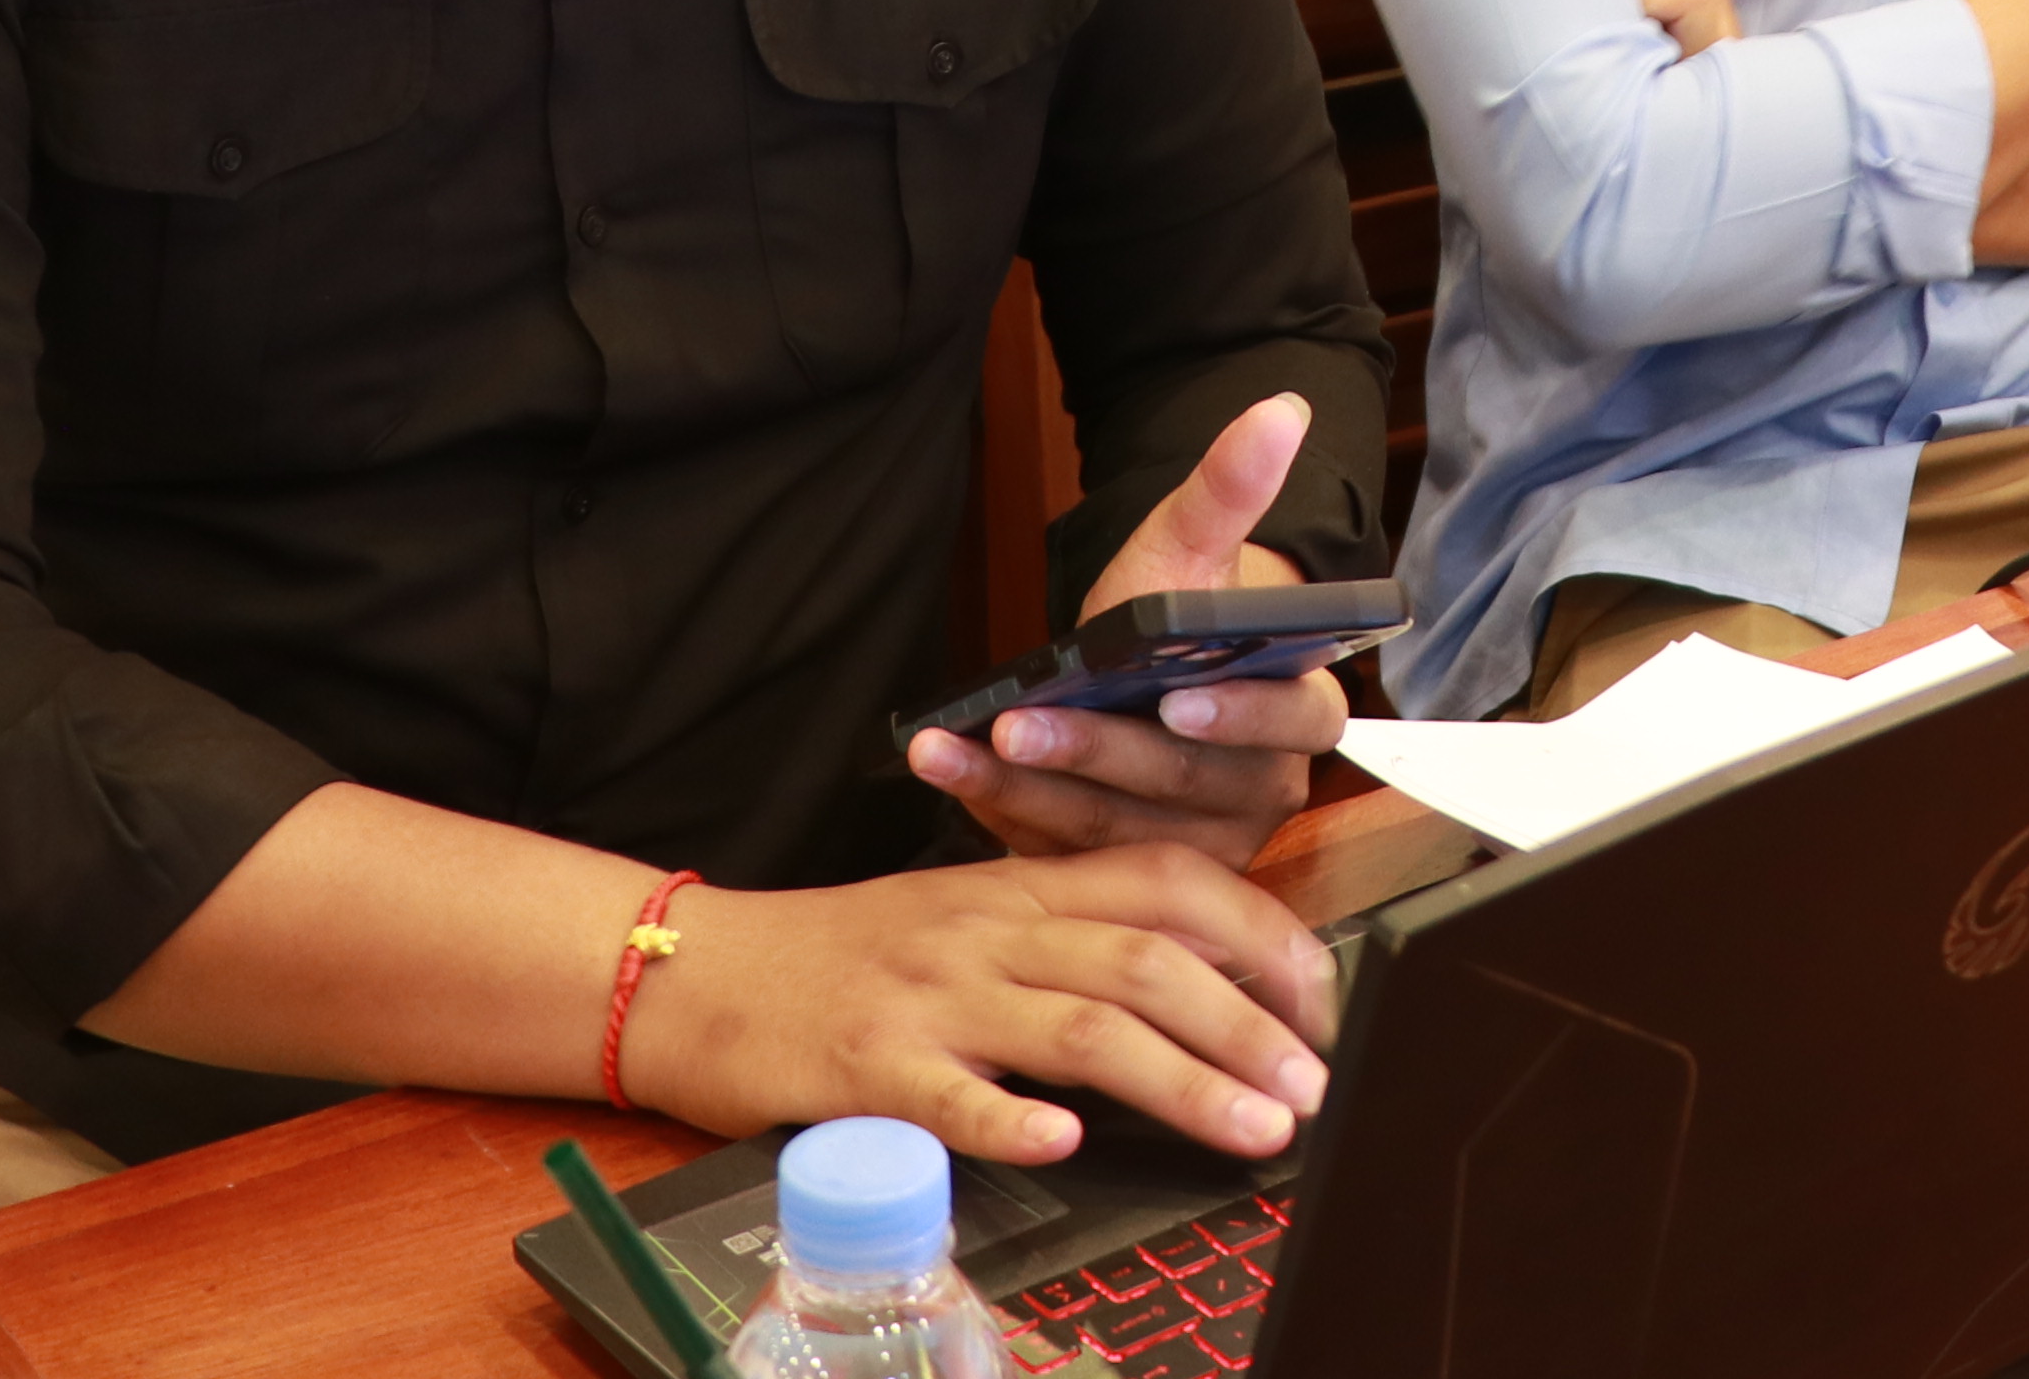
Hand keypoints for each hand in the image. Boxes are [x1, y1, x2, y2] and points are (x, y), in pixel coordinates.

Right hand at [628, 843, 1337, 1165]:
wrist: (708, 974)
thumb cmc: (851, 956)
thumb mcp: (972, 918)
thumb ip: (1073, 938)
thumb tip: (1205, 985)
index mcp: (1022, 887)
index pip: (1171, 886)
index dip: (1261, 938)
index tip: (1320, 1003)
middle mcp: (989, 930)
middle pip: (1147, 964)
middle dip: (1248, 1029)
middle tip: (1311, 1089)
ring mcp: (931, 996)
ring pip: (1081, 1027)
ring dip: (1184, 1080)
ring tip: (1253, 1129)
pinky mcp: (868, 1066)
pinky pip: (952, 1093)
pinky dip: (1013, 1118)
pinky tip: (1066, 1143)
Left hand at [911, 392, 1342, 863]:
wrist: (1131, 674)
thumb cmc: (1173, 616)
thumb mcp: (1189, 549)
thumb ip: (1232, 489)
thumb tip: (1282, 408)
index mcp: (1302, 716)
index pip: (1289, 723)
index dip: (1236, 716)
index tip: (1176, 696)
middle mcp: (1261, 793)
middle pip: (1185, 787)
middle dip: (1097, 752)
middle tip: (1025, 724)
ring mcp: (1198, 845)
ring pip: (1117, 829)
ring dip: (1030, 787)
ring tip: (963, 744)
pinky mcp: (1128, 875)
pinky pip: (1065, 852)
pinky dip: (999, 808)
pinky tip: (948, 765)